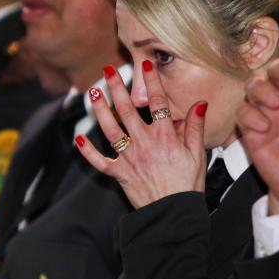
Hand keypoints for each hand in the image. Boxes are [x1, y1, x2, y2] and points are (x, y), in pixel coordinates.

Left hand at [76, 63, 207, 208]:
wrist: (173, 214)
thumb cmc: (187, 185)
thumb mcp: (197, 154)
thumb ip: (195, 127)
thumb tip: (200, 104)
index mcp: (164, 137)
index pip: (158, 103)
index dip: (151, 82)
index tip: (145, 64)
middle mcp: (144, 143)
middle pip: (127, 110)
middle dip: (117, 88)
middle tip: (109, 70)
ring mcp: (129, 158)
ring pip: (110, 129)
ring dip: (100, 111)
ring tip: (93, 93)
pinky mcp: (119, 173)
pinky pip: (100, 162)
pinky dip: (87, 152)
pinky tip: (78, 139)